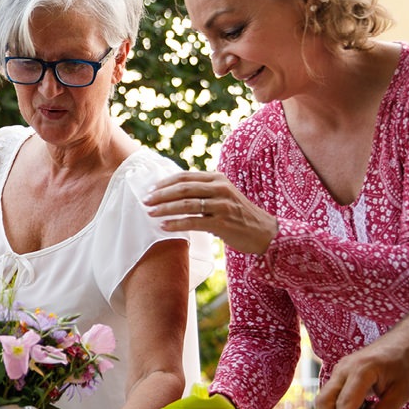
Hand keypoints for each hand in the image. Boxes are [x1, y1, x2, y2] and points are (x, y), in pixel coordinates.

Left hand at [145, 170, 278, 254]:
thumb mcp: (223, 195)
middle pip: (184, 188)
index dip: (165, 182)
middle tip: (145, 201)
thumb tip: (172, 191)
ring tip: (150, 213)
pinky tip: (164, 226)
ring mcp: (222, 205)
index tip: (150, 189)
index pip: (185, 176)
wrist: (263, 232)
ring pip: (187, 204)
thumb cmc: (238, 214)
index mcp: (218, 178)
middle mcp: (220, 188)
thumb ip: (203, 190)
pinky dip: (176, 223)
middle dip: (161, 195)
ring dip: (165, 208)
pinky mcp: (223, 223)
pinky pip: (194, 222)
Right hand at [318, 335, 408, 408]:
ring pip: (325, 400)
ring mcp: (340, 370)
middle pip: (325, 401)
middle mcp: (344, 368)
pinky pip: (332, 396)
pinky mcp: (340, 375)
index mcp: (362, 369)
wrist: (406, 341)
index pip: (345, 403)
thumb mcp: (403, 392)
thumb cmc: (408, 364)